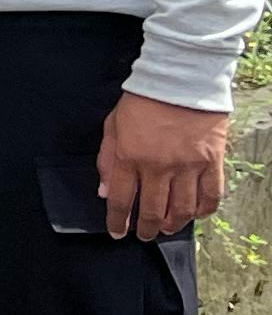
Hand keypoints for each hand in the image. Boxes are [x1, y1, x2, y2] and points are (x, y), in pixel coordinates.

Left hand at [97, 90, 226, 239]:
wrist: (181, 80)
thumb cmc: (143, 101)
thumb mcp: (113, 126)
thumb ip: (106, 160)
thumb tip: (104, 191)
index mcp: (129, 157)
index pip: (120, 200)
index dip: (117, 221)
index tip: (117, 232)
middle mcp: (158, 166)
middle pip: (151, 209)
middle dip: (145, 228)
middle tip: (143, 235)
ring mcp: (187, 166)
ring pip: (181, 209)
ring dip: (172, 224)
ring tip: (166, 228)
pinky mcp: (211, 161)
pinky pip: (210, 195)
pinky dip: (203, 210)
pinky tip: (195, 215)